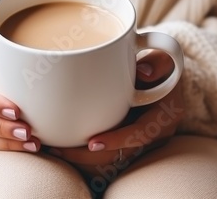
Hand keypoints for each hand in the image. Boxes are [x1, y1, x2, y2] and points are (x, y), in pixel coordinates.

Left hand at [48, 50, 184, 177]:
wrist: (160, 75)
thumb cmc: (160, 65)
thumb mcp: (164, 59)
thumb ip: (157, 62)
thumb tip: (143, 71)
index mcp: (164, 117)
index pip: (141, 133)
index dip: (118, 140)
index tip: (93, 143)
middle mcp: (152, 134)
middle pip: (119, 153)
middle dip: (88, 156)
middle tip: (59, 150)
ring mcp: (135, 138)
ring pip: (108, 156)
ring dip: (80, 156)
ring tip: (52, 150)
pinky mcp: (122, 137)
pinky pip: (103, 150)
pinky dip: (81, 149)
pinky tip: (59, 143)